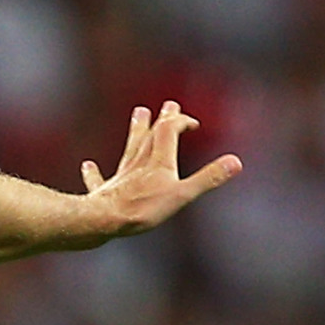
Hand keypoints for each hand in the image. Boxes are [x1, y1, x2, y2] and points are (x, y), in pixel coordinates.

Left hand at [79, 102, 240, 235]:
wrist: (104, 220)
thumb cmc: (142, 209)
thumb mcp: (182, 194)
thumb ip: (207, 178)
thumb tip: (236, 162)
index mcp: (159, 161)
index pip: (170, 131)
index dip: (181, 122)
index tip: (193, 123)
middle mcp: (139, 164)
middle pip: (152, 135)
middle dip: (163, 120)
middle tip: (168, 105)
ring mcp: (120, 177)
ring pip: (130, 149)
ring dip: (136, 131)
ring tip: (138, 113)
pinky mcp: (104, 193)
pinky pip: (99, 180)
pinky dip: (95, 173)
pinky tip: (88, 166)